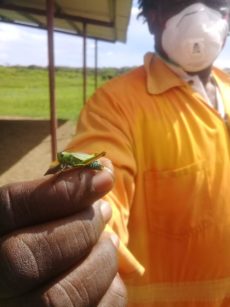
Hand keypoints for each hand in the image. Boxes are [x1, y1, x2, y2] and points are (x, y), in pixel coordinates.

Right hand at [0, 160, 126, 305]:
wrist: (34, 290)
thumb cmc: (40, 240)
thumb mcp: (36, 215)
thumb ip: (56, 194)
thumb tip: (103, 169)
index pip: (9, 208)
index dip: (60, 191)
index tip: (102, 177)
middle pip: (26, 258)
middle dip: (80, 228)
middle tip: (104, 211)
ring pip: (59, 297)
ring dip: (100, 260)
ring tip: (108, 243)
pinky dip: (109, 290)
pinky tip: (106, 275)